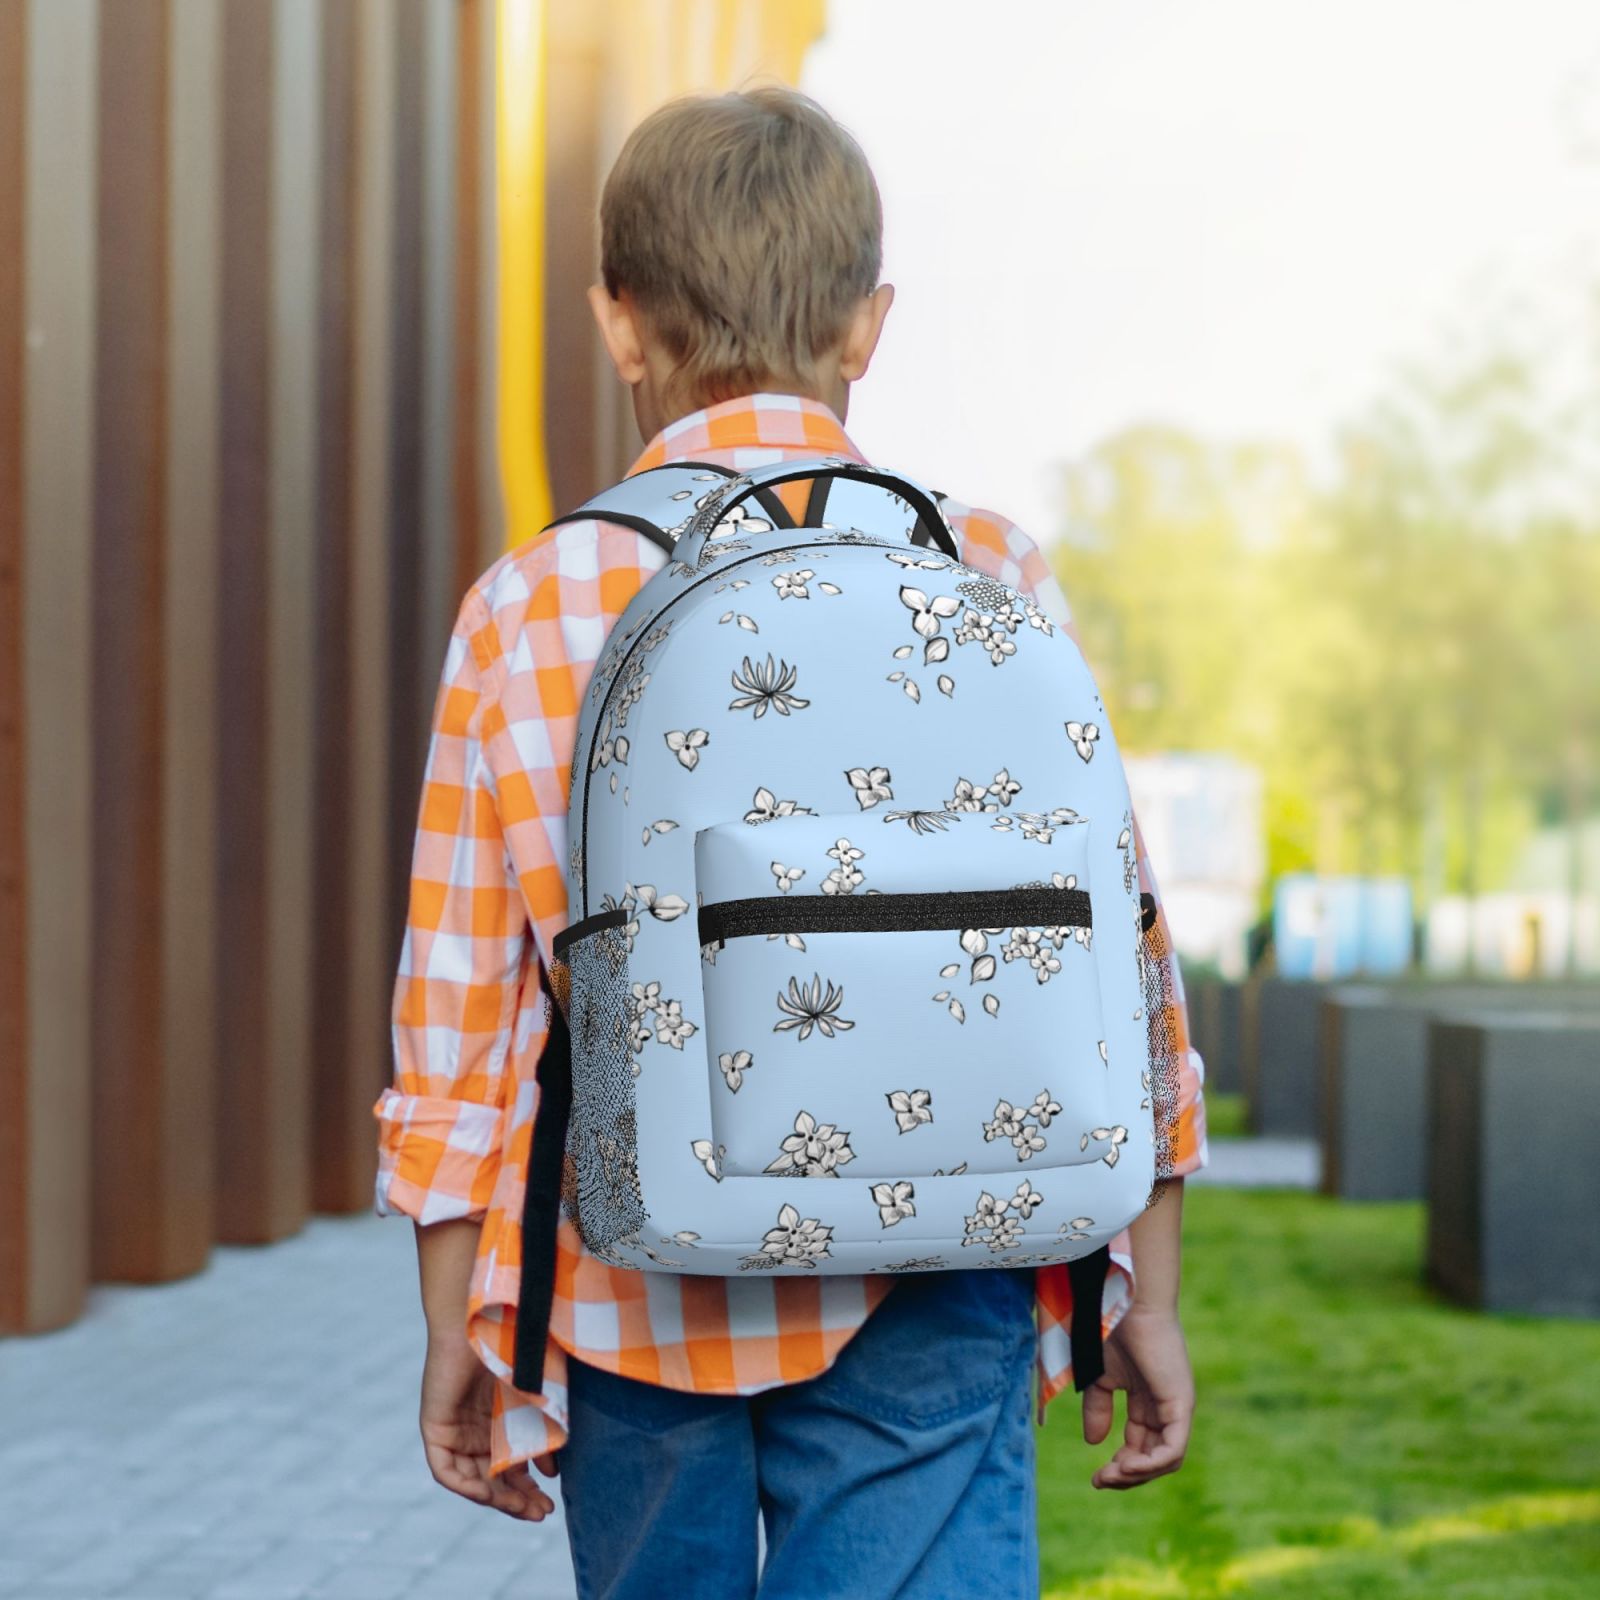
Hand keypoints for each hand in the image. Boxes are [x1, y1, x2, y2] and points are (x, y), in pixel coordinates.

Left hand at [419, 1330, 560, 1519]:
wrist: (487, 1314)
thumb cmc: (515, 1343)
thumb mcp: (537, 1395)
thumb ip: (544, 1430)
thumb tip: (554, 1472)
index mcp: (499, 1420)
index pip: (510, 1466)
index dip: (528, 1489)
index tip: (551, 1502)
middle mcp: (476, 1430)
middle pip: (493, 1479)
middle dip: (517, 1500)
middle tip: (542, 1513)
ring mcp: (455, 1430)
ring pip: (473, 1479)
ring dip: (497, 1498)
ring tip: (526, 1508)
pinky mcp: (435, 1427)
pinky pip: (446, 1471)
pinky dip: (466, 1485)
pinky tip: (489, 1494)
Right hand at [1082, 1302, 1193, 1488]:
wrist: (1125, 1303)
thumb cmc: (1112, 1330)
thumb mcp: (1099, 1378)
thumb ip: (1098, 1408)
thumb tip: (1094, 1443)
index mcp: (1149, 1402)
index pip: (1140, 1446)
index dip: (1120, 1466)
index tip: (1096, 1477)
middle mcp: (1167, 1408)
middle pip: (1154, 1459)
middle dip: (1127, 1476)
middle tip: (1101, 1481)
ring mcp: (1177, 1407)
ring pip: (1167, 1460)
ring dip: (1138, 1474)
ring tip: (1112, 1474)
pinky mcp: (1182, 1404)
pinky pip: (1174, 1449)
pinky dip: (1152, 1463)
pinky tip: (1127, 1466)